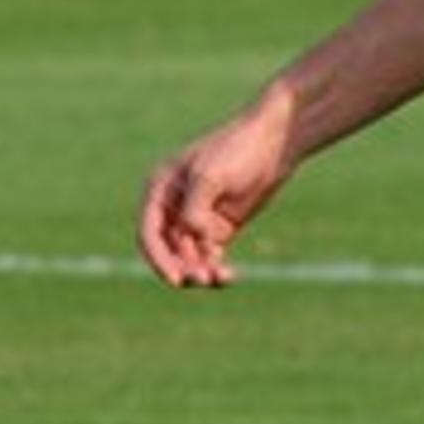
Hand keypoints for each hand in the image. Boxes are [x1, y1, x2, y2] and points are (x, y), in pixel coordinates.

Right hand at [137, 91, 297, 288]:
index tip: (176, 280)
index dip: (158, 259)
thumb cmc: (237, 150)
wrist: (274, 144)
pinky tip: (229, 275)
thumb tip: (192, 235)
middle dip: (183, 268)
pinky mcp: (218, 229)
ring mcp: (195, 219)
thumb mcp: (210, 176)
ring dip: (200, 272)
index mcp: (160, 189)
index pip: (149, 232)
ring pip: (189, 258)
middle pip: (168, 251)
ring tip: (221, 278)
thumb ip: (195, 209)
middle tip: (204, 279)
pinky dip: (216, 269)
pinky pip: (209, 258)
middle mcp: (173, 207)